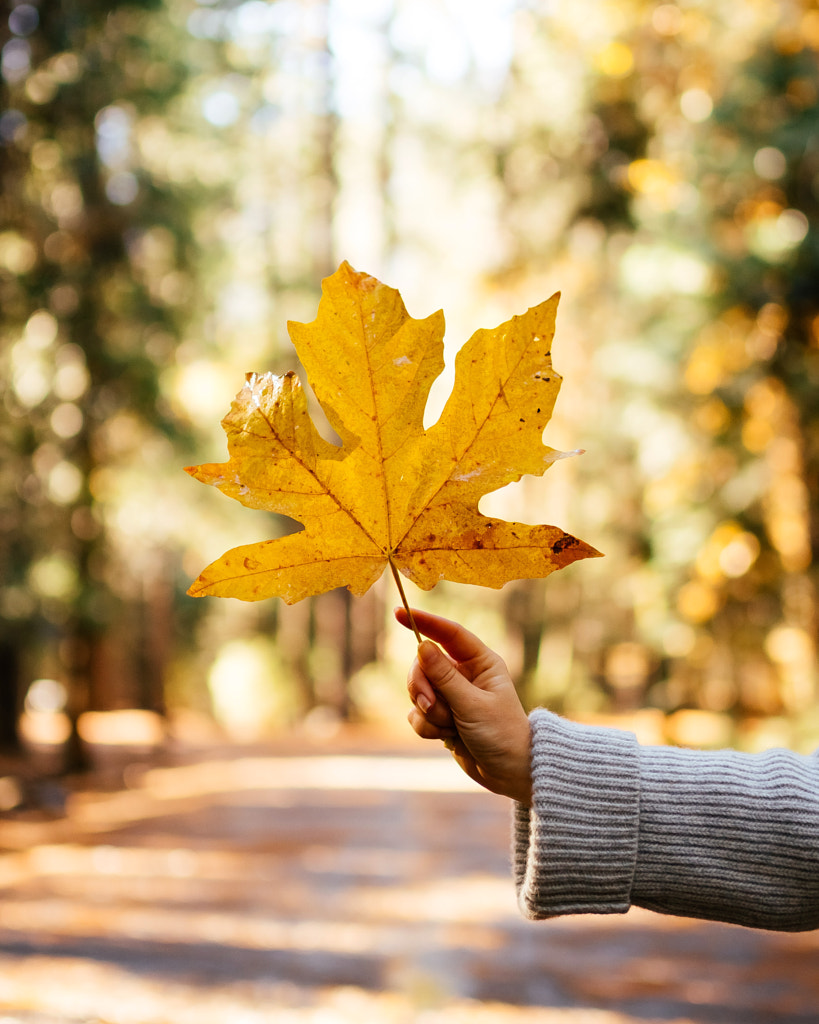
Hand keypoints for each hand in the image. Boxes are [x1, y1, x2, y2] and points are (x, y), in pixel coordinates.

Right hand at [396, 607, 531, 804]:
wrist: (508, 773)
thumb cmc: (501, 734)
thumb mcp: (472, 704)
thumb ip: (445, 677)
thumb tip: (422, 646)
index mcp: (480, 662)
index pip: (449, 634)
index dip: (425, 622)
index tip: (399, 613)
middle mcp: (464, 675)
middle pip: (424, 664)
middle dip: (422, 686)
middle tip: (431, 705)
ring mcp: (450, 696)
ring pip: (418, 690)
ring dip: (428, 711)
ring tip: (449, 727)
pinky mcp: (440, 717)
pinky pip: (417, 714)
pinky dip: (426, 727)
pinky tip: (446, 738)